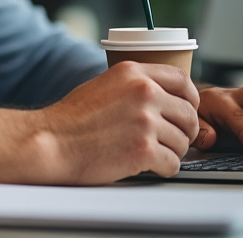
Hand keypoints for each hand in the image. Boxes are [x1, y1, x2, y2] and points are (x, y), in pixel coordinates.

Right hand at [30, 61, 200, 182]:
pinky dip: (163, 168)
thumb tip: (164, 94)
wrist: (52, 142)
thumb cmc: (73, 118)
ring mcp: (145, 121)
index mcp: (133, 72)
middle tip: (170, 139)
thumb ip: (136, 85)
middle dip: (184, 130)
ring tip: (150, 153)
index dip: (190, 98)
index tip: (188, 110)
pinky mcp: (144, 150)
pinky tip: (146, 165)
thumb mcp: (105, 84)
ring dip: (172, 151)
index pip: (182, 79)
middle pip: (189, 113)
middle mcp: (143, 92)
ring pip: (183, 141)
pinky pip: (173, 163)